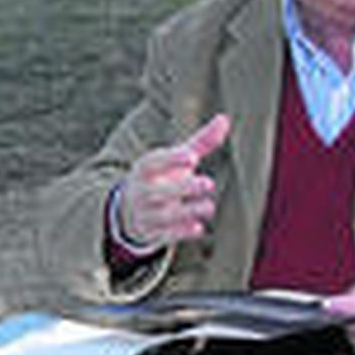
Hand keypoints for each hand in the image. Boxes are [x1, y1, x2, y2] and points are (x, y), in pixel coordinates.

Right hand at [116, 115, 230, 248]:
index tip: (192, 158)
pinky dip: (180, 233)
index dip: (172, 159)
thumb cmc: (161, 177)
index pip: (154, 162)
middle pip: (159, 191)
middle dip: (184, 188)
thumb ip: (200, 142)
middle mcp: (142, 191)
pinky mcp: (152, 232)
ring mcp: (146, 213)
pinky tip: (198, 228)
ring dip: (187, 212)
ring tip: (209, 207)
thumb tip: (224, 119)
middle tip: (209, 183)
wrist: (130, 209)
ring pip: (163, 215)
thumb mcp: (176, 159)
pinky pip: (164, 235)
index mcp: (146, 168)